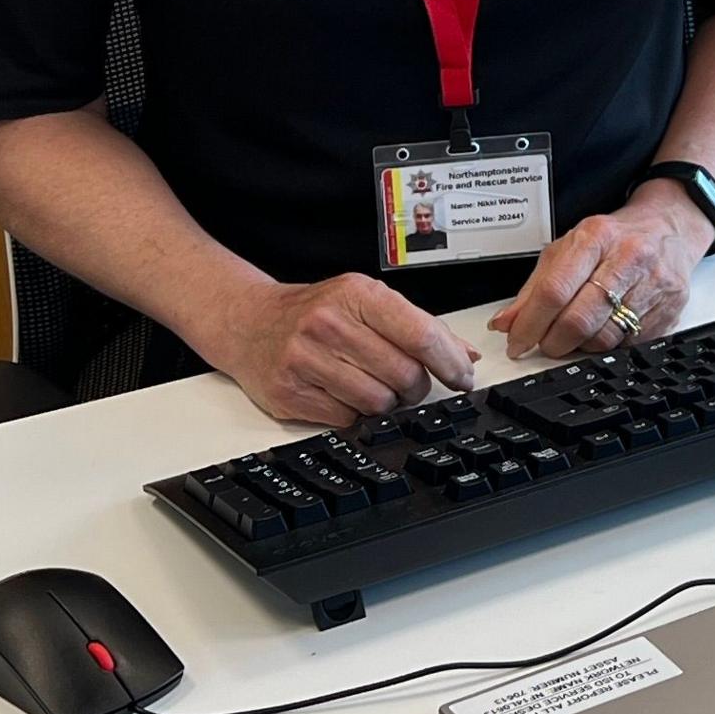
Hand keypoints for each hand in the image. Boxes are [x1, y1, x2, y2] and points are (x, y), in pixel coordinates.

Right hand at [196, 270, 479, 425]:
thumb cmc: (315, 311)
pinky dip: (354, 414)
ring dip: (385, 403)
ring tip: (372, 386)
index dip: (451, 363)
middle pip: (404, 375)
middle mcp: (329, 323)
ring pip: (378, 403)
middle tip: (409, 383)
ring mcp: (305, 359)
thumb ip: (418, 326)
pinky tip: (343, 394)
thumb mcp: (366, 301)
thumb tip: (466, 357)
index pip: (421, 335)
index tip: (463, 378)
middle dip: (416, 387)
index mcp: (357, 294)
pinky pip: (346, 419)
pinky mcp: (289, 392)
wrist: (249, 321)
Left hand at [494, 183, 711, 359]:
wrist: (668, 228)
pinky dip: (608, 346)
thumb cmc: (615, 238)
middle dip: (553, 342)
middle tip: (545, 343)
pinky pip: (628, 345)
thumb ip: (534, 287)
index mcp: (596, 237)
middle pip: (578, 319)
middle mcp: (628, 258)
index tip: (516, 341)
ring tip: (576, 334)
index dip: (530, 323)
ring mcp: (653, 285)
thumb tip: (506, 322)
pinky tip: (603, 330)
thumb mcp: (569, 249)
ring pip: (603, 338)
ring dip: (580, 346)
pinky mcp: (669, 309)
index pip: (554, 290)